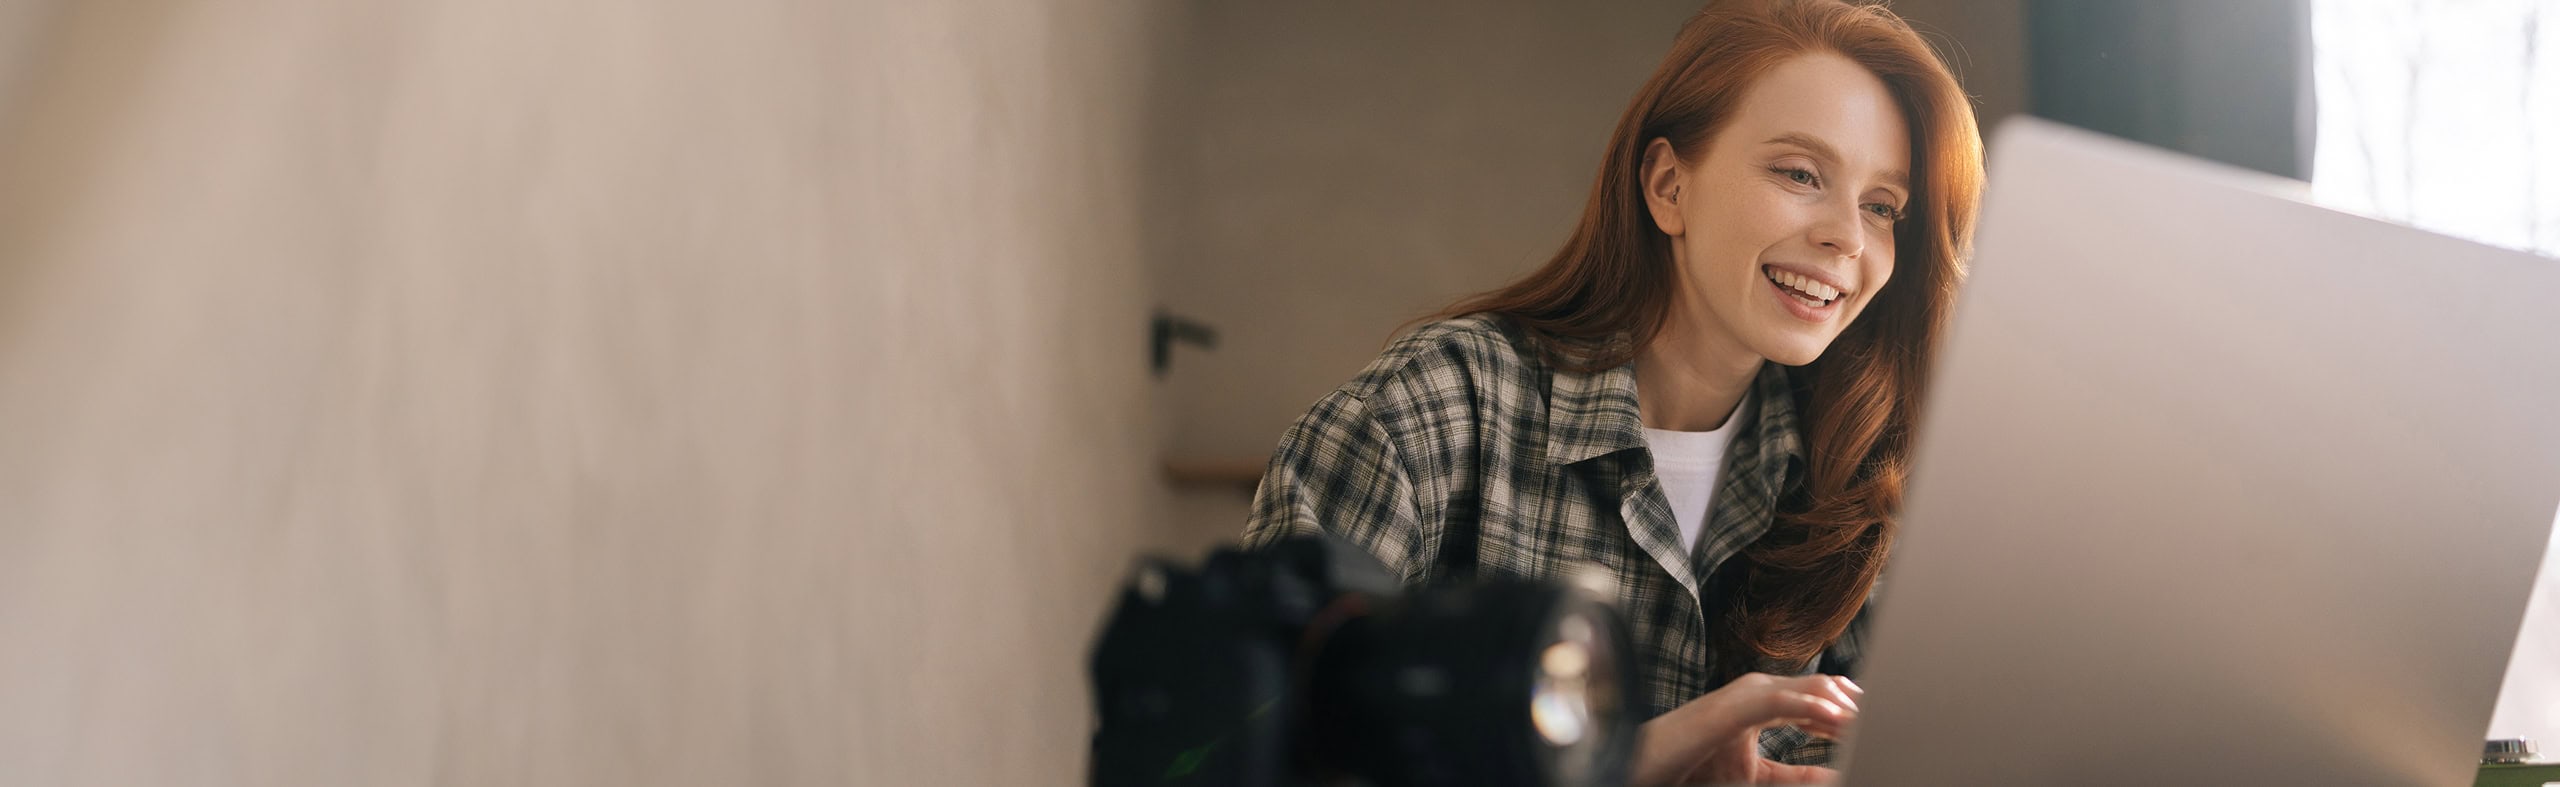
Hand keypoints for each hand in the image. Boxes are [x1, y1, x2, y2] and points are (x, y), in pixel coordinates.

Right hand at [1627, 672, 1862, 785]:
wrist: (1645, 767)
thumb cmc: (1692, 768)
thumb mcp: (1756, 775)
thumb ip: (1795, 773)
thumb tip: (1835, 776)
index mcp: (1762, 702)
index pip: (1819, 698)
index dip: (1853, 710)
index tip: (1881, 725)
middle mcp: (1758, 691)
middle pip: (1823, 688)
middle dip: (1858, 705)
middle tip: (1893, 719)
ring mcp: (1746, 694)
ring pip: (1810, 690)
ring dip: (1845, 706)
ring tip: (1874, 721)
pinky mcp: (1735, 706)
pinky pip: (1783, 702)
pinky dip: (1814, 709)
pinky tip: (1840, 721)